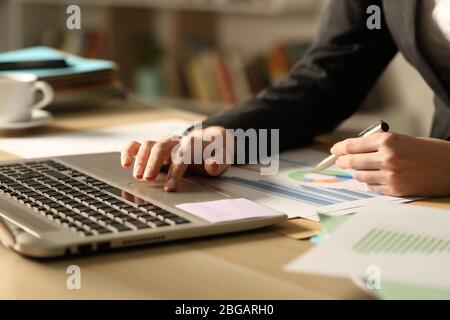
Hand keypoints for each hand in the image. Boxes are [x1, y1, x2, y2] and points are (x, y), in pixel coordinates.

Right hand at [121, 126, 229, 191]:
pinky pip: (138, 144)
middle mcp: (176, 140)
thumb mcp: (224, 158)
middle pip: (162, 147)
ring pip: (149, 144)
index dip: (175, 172)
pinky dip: (129, 151)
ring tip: (137, 176)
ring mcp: (164, 142)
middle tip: (148, 179)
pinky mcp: (154, 146)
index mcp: (193, 143)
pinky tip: (124, 163)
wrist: (211, 140)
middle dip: (154, 163)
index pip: (182, 156)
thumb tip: (212, 165)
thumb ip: (219, 162)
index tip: (169, 188)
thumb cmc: (216, 152)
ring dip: (141, 159)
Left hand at [330, 132, 449, 196]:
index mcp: (387, 140)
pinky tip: (375, 178)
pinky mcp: (395, 190)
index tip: (334, 150)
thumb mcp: (403, 139)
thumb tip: (353, 150)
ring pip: (359, 176)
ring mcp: (390, 175)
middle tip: (339, 161)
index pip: (352, 145)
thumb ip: (378, 144)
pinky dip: (370, 183)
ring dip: (357, 172)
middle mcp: (386, 157)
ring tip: (362, 169)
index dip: (339, 149)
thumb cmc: (430, 151)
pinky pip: (371, 187)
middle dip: (342, 161)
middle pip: (351, 161)